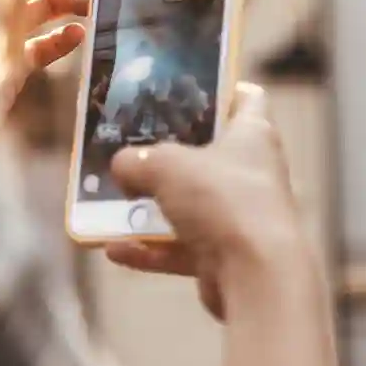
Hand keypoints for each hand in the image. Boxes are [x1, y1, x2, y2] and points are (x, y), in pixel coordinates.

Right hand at [103, 84, 308, 320]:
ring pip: (188, 205)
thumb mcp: (164, 165)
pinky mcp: (227, 256)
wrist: (257, 276)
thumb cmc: (222, 200)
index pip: (244, 98)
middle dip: (165, 154)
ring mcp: (240, 217)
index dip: (217, 89)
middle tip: (128, 146)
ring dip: (149, 207)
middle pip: (206, 154)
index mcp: (252, 134)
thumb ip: (135, 160)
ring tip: (109, 202)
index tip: (181, 89)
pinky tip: (114, 248)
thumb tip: (121, 167)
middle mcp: (252, 172)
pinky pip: (182, 248)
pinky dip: (150, 249)